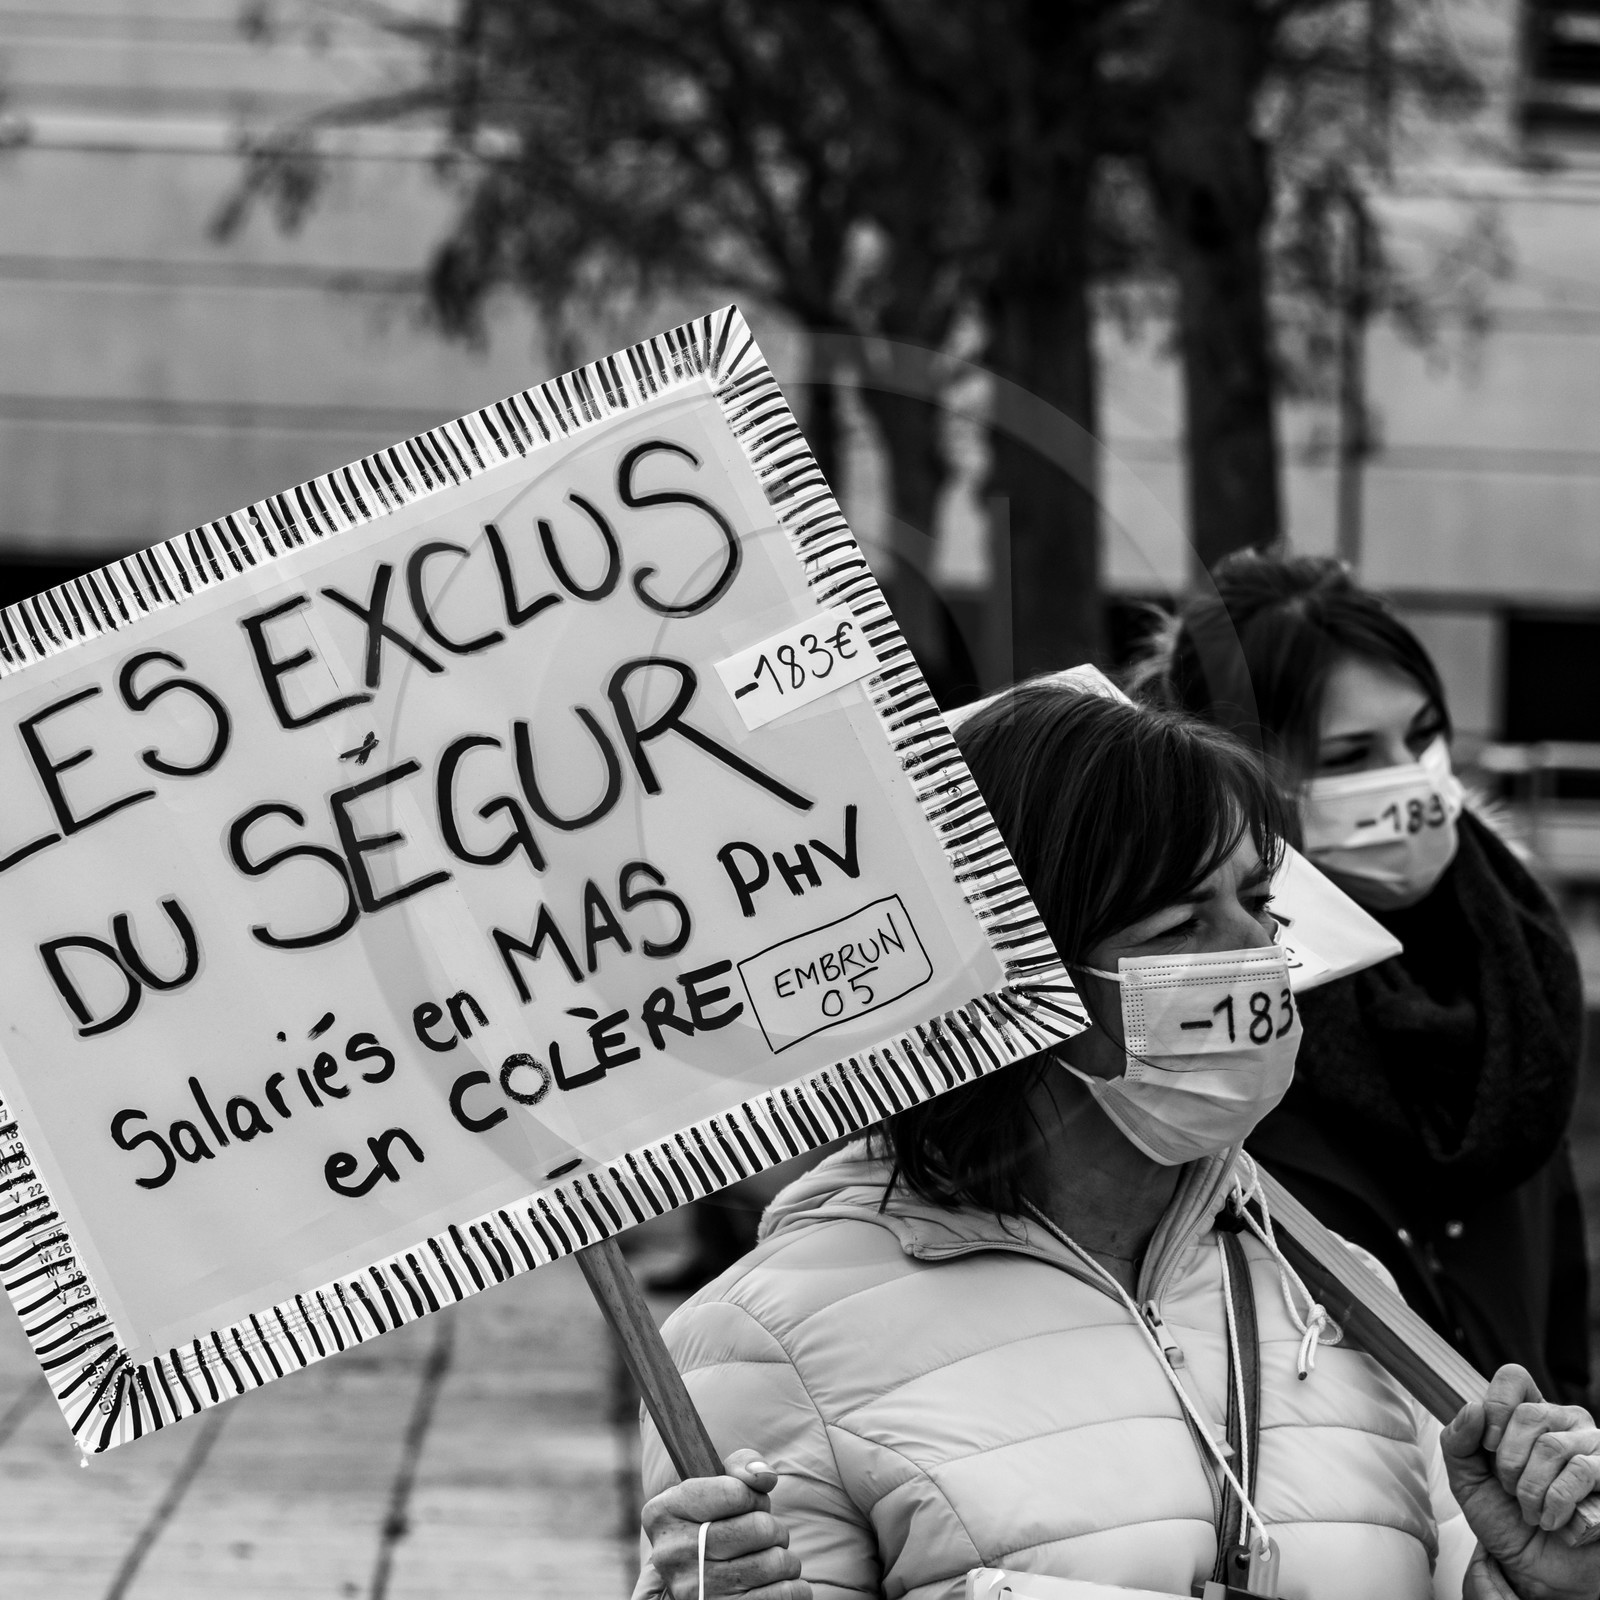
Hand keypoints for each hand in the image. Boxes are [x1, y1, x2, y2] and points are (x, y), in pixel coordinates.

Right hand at [636, 1449, 809, 1599]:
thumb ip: (741, 1466)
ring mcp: (693, 1591)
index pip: (734, 1492)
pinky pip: (782, 1595)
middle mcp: (671, 1554)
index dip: (754, 1496)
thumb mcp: (717, 1487)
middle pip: (758, 1528)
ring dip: (785, 1560)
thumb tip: (764, 1476)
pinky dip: (793, 1588)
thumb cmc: (715, 1525)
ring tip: (769, 1561)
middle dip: (774, 1528)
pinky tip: (778, 1584)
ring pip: (774, 1563)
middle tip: (765, 1536)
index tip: (750, 1504)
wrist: (702, 1582)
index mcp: (664, 1512)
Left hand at [1443, 1364, 1599, 1599]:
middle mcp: (1564, 1423)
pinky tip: (1555, 1522)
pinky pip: (1582, 1474)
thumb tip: (1473, 1409)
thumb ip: (1458, 1441)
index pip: (1514, 1378)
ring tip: (1531, 1512)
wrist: (1538, 1571)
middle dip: (1509, 1461)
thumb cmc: (1505, 1519)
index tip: (1487, 1445)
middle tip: (1510, 1491)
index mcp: (1528, 1415)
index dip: (1496, 1407)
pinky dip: (1558, 1504)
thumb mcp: (1467, 1480)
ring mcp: (1593, 1449)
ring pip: (1554, 1447)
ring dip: (1532, 1488)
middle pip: (1530, 1415)